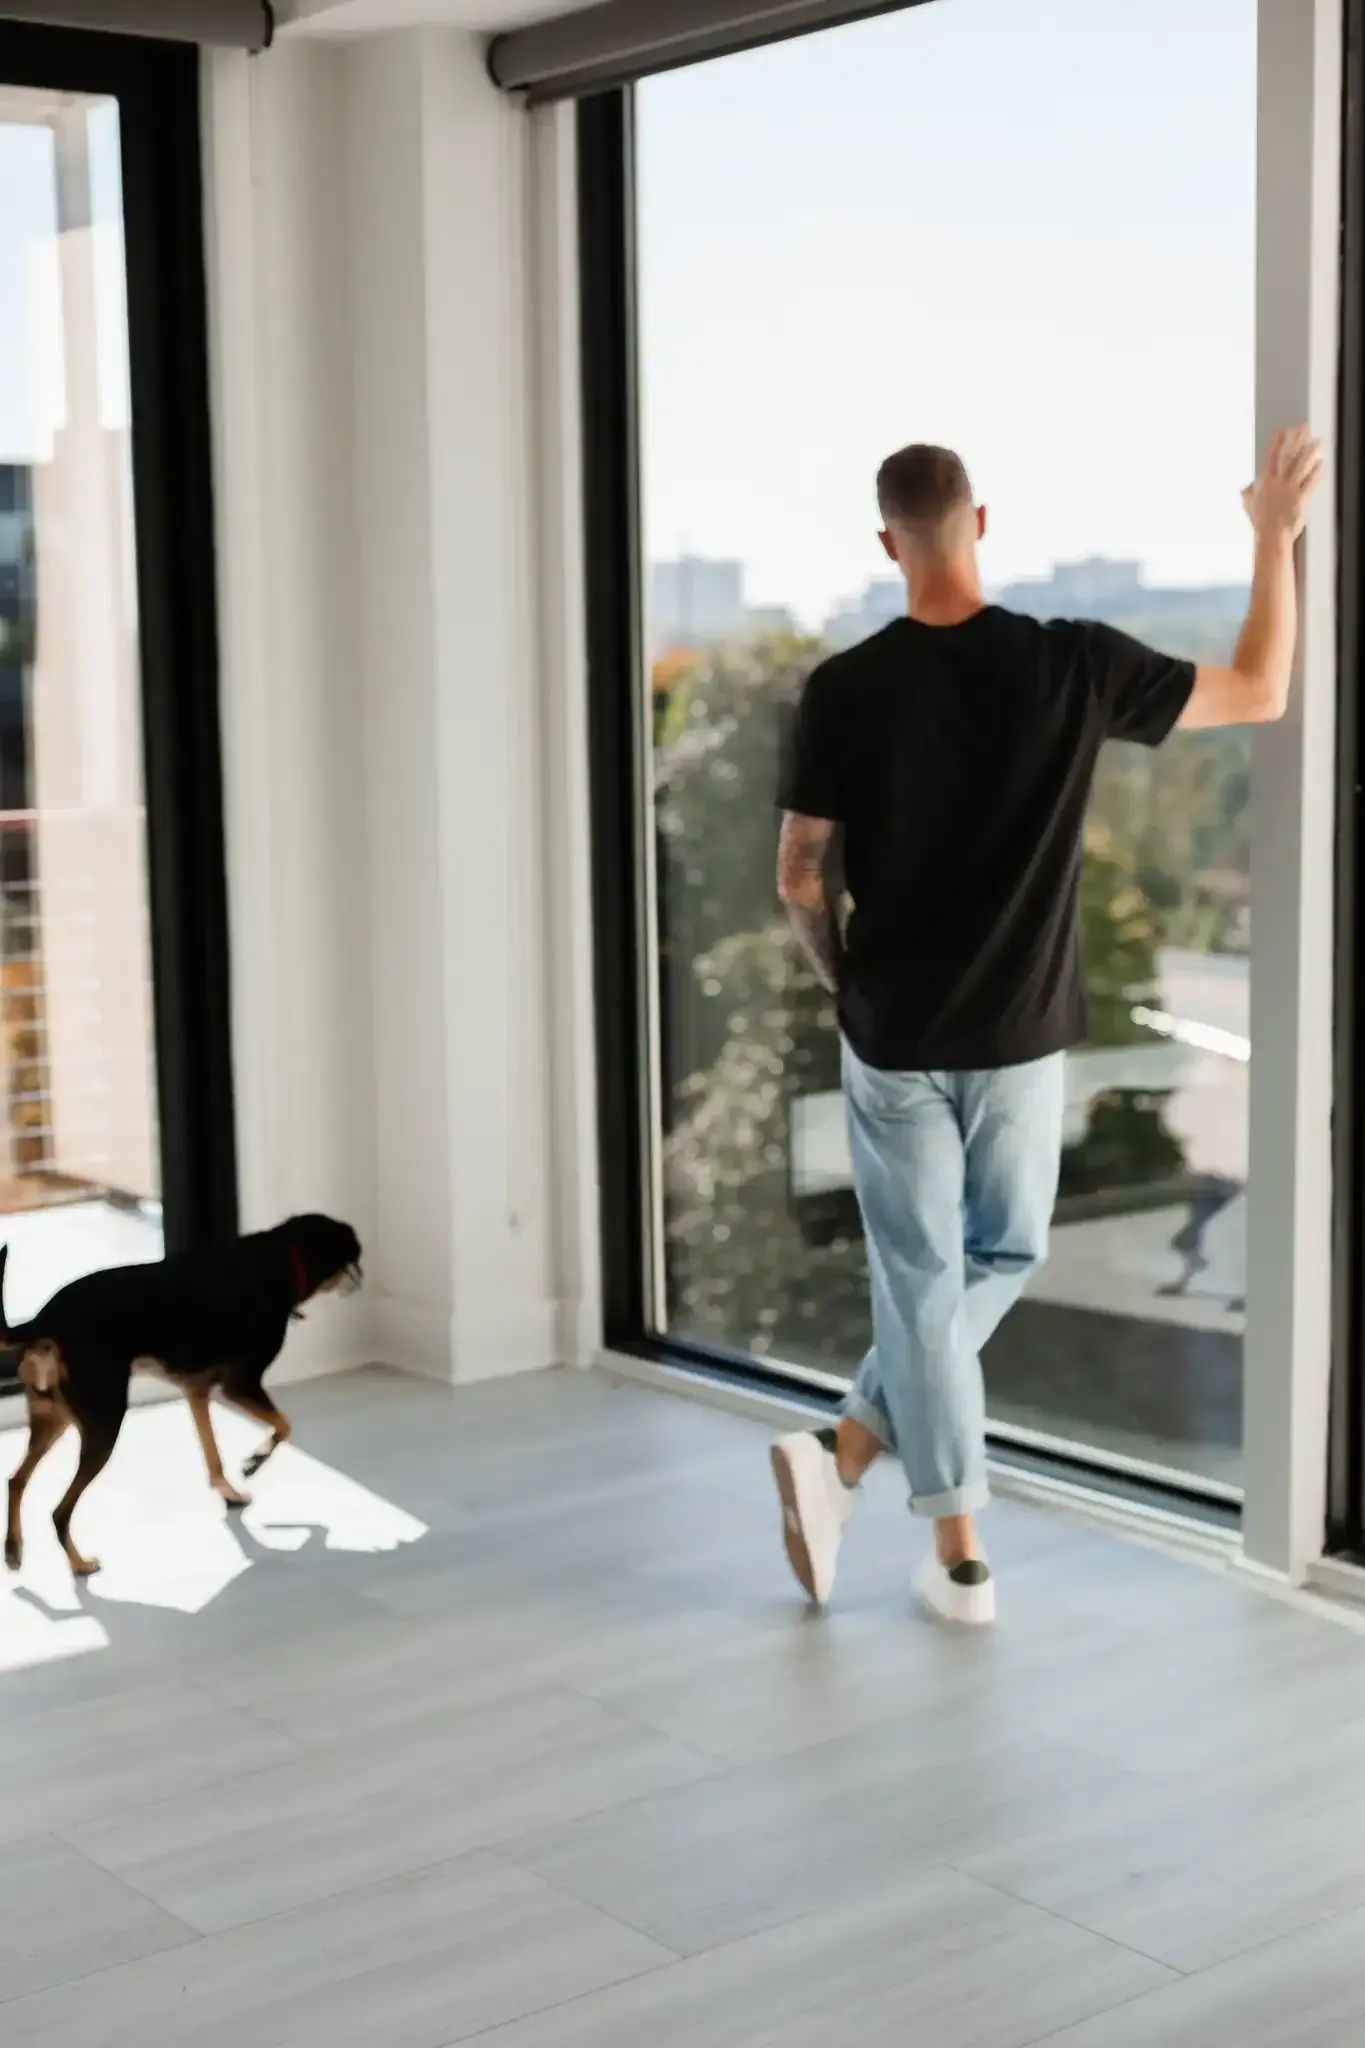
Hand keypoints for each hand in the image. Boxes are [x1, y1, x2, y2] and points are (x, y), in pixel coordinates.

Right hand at [1242, 425, 1322, 541]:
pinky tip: (1320, 462)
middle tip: (1302, 427)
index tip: (1282, 430)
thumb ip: (1248, 494)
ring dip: (1310, 451)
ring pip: (1301, 465)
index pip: (1271, 456)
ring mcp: (1290, 489)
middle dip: (1296, 440)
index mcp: (1265, 482)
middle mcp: (1278, 482)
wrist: (1272, 535)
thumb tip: (1245, 489)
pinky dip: (1316, 471)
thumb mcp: (1250, 506)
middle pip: (1288, 456)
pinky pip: (1310, 481)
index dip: (1277, 441)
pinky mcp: (1301, 497)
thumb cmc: (1261, 523)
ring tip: (1316, 442)